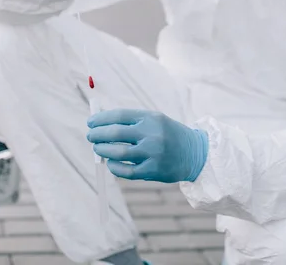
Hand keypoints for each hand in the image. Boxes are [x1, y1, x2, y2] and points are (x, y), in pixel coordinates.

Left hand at [87, 109, 207, 182]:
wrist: (195, 153)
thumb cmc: (168, 135)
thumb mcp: (154, 121)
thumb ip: (130, 121)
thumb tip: (101, 123)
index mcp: (150, 118)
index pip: (118, 116)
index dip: (101, 119)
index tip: (90, 122)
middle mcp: (152, 134)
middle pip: (115, 133)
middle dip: (97, 134)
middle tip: (91, 136)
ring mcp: (153, 153)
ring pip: (118, 152)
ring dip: (102, 150)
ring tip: (98, 148)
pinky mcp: (153, 170)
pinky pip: (126, 171)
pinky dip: (114, 166)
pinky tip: (110, 163)